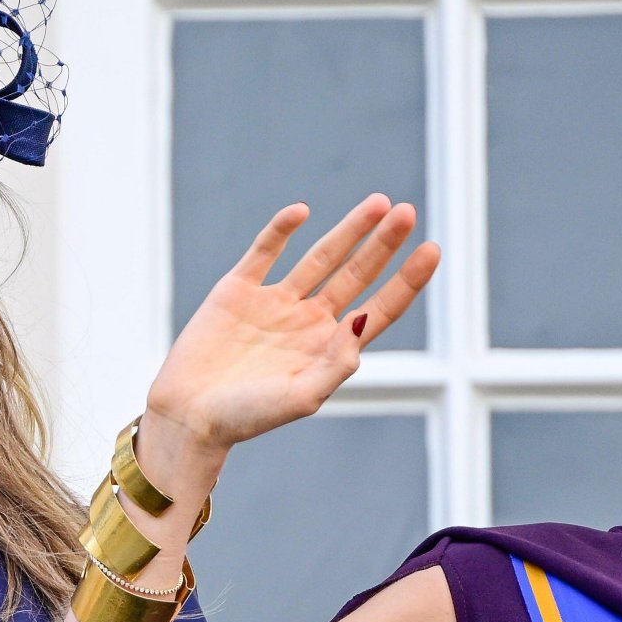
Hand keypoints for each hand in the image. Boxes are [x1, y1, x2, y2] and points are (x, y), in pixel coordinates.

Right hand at [146, 195, 438, 449]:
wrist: (189, 415)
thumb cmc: (248, 417)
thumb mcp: (302, 396)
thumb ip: (337, 363)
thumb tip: (364, 321)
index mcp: (331, 348)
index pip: (380, 308)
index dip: (407, 280)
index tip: (432, 250)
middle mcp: (309, 321)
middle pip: (357, 274)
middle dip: (383, 244)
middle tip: (408, 213)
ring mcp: (275, 303)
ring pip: (320, 257)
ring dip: (349, 230)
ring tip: (379, 203)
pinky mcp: (238, 290)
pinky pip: (264, 252)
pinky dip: (281, 230)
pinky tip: (303, 212)